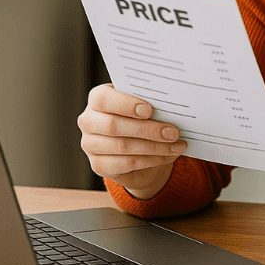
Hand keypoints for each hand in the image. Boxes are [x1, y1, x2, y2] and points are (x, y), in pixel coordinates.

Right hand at [77, 83, 187, 199]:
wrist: (138, 149)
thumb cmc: (142, 119)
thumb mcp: (146, 106)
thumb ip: (151, 103)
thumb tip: (172, 107)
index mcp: (97, 98)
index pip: (103, 99)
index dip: (125, 104)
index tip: (149, 110)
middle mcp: (88, 121)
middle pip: (113, 125)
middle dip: (147, 129)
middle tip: (173, 132)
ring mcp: (90, 144)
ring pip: (122, 146)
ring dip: (154, 147)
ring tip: (176, 145)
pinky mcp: (98, 165)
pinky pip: (126, 164)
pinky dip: (151, 160)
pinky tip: (168, 155)